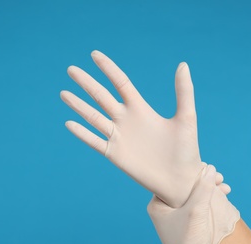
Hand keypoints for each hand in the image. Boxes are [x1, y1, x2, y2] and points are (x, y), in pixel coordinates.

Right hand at [61, 50, 204, 206]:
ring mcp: (119, 137)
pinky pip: (95, 142)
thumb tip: (183, 63)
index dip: (108, 68)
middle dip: (86, 83)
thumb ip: (183, 92)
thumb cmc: (187, 150)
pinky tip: (69, 123)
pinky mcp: (115, 154)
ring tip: (63, 93)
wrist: (181, 181)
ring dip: (78, 105)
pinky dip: (82, 134)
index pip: (120, 83)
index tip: (94, 54)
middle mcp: (126, 120)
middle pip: (101, 97)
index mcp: (141, 109)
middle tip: (71, 69)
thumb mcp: (186, 118)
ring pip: (94, 117)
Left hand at [147, 165, 218, 243]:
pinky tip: (224, 194)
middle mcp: (165, 210)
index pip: (170, 180)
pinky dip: (212, 198)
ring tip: (224, 187)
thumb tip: (210, 168)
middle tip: (219, 177)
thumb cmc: (189, 241)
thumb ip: (202, 188)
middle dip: (203, 180)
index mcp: (157, 205)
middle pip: (184, 186)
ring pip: (194, 194)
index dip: (188, 172)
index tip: (205, 168)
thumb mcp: (196, 211)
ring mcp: (177, 217)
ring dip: (210, 188)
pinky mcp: (189, 223)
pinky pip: (200, 204)